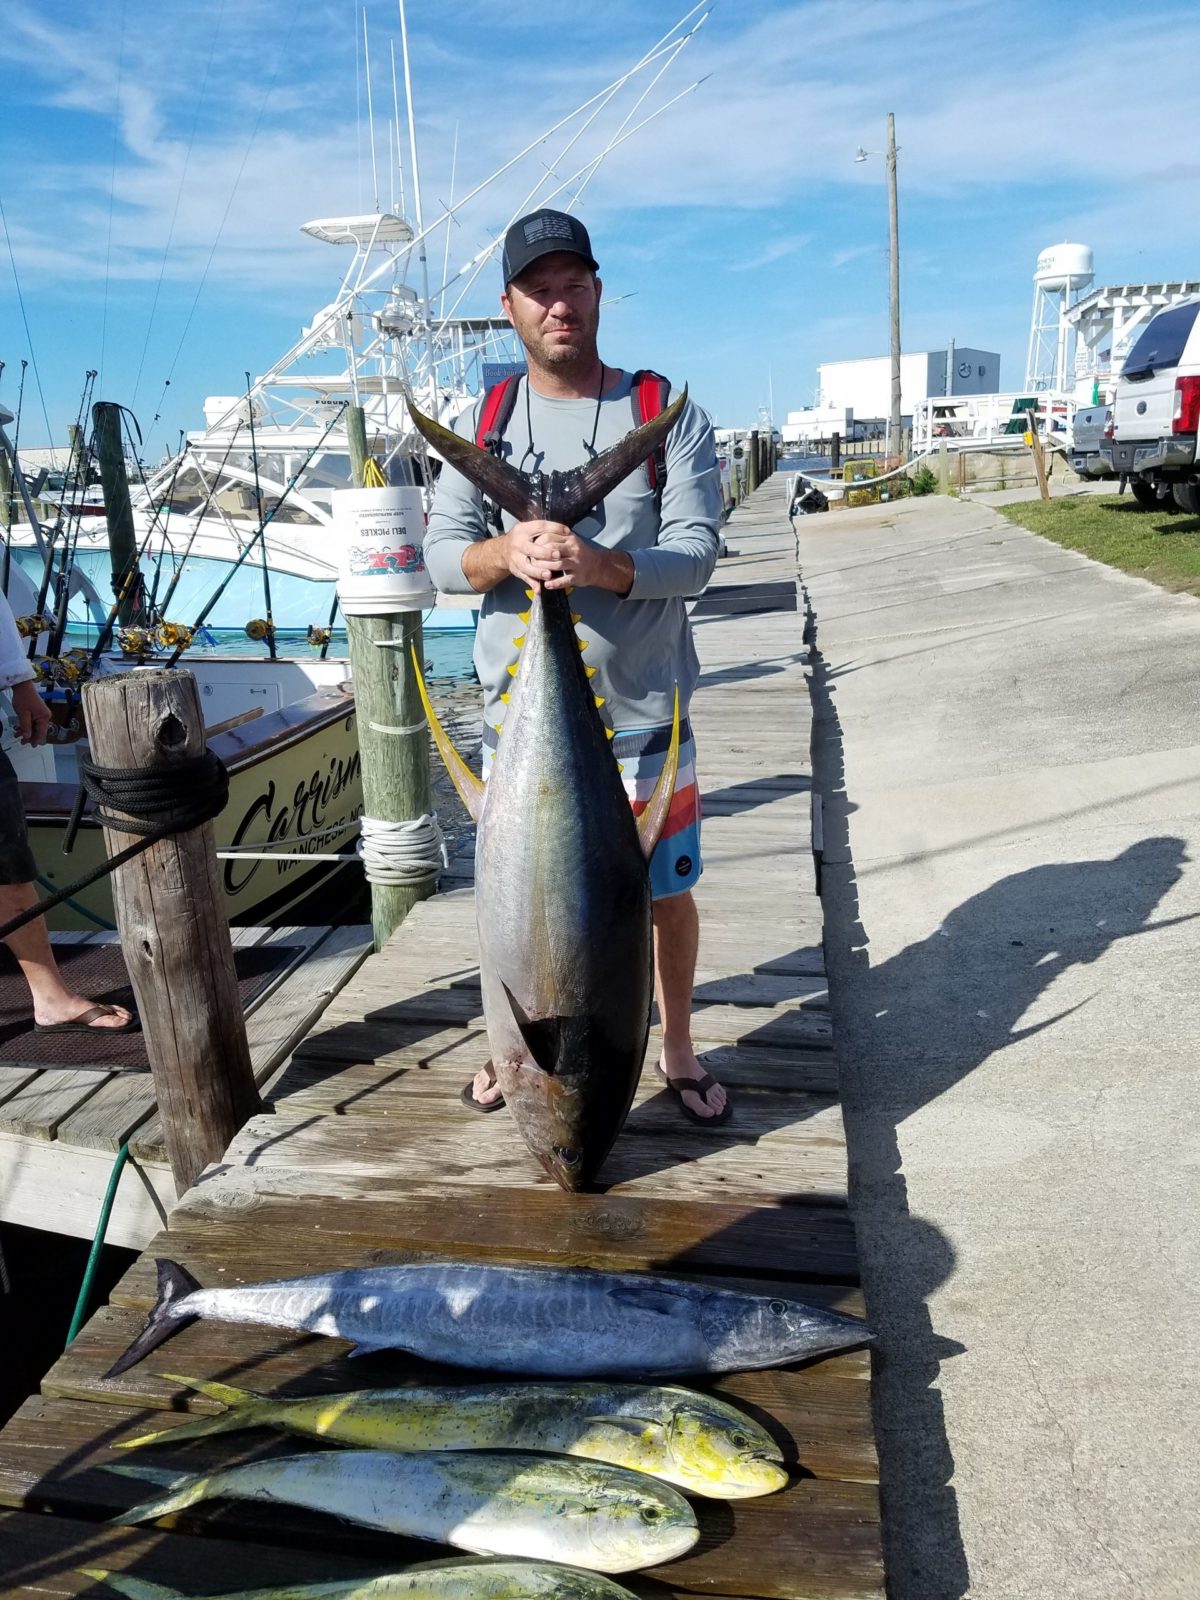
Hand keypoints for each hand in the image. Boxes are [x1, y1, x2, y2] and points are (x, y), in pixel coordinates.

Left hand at [10, 680, 50, 747]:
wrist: (23, 687)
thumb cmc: (24, 697)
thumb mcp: (23, 715)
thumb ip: (26, 727)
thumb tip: (28, 736)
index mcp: (44, 717)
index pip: (42, 732)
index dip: (37, 740)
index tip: (32, 745)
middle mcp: (45, 716)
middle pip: (38, 730)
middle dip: (30, 736)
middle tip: (23, 742)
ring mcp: (41, 713)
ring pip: (35, 726)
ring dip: (27, 731)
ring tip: (18, 736)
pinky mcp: (37, 711)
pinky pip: (33, 721)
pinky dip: (27, 726)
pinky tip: (20, 729)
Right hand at [502, 520, 574, 592]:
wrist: (502, 549)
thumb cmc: (522, 538)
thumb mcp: (529, 529)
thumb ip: (545, 530)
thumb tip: (566, 531)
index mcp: (523, 531)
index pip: (539, 527)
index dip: (554, 529)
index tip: (567, 532)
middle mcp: (518, 544)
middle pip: (531, 549)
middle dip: (545, 553)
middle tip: (558, 555)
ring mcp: (515, 558)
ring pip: (526, 566)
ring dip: (538, 571)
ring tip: (549, 575)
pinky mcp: (515, 569)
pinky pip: (523, 577)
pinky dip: (531, 583)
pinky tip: (539, 589)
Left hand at [506, 522, 632, 594]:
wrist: (596, 566)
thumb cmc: (577, 553)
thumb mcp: (568, 540)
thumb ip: (554, 537)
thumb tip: (534, 536)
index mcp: (569, 538)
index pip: (548, 536)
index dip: (537, 543)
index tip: (530, 548)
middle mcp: (573, 549)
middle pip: (552, 550)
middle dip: (539, 556)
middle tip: (531, 561)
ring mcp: (576, 563)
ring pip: (558, 565)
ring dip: (545, 569)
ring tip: (536, 572)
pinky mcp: (578, 576)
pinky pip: (565, 580)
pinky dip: (555, 583)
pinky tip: (547, 585)